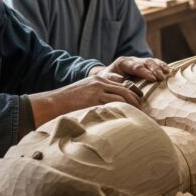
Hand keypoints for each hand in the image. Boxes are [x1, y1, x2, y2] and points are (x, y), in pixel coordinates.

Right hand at [29, 75, 143, 126]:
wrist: (53, 102)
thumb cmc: (68, 102)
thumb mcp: (85, 92)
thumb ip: (98, 95)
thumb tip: (112, 106)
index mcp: (99, 79)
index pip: (122, 85)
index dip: (133, 95)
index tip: (139, 103)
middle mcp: (100, 82)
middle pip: (126, 90)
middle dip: (136, 101)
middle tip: (142, 111)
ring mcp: (98, 90)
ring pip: (123, 96)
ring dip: (133, 107)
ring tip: (139, 116)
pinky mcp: (94, 99)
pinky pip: (114, 103)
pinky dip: (123, 109)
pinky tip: (128, 117)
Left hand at [99, 56, 169, 83]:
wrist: (107, 75)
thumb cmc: (107, 78)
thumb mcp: (106, 79)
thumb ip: (114, 79)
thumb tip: (125, 82)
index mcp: (123, 62)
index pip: (136, 66)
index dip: (145, 72)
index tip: (152, 78)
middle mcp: (133, 60)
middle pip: (146, 62)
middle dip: (155, 69)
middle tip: (161, 77)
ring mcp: (140, 61)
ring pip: (152, 61)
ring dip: (160, 67)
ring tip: (167, 72)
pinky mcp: (145, 66)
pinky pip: (155, 63)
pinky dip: (161, 66)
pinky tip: (168, 71)